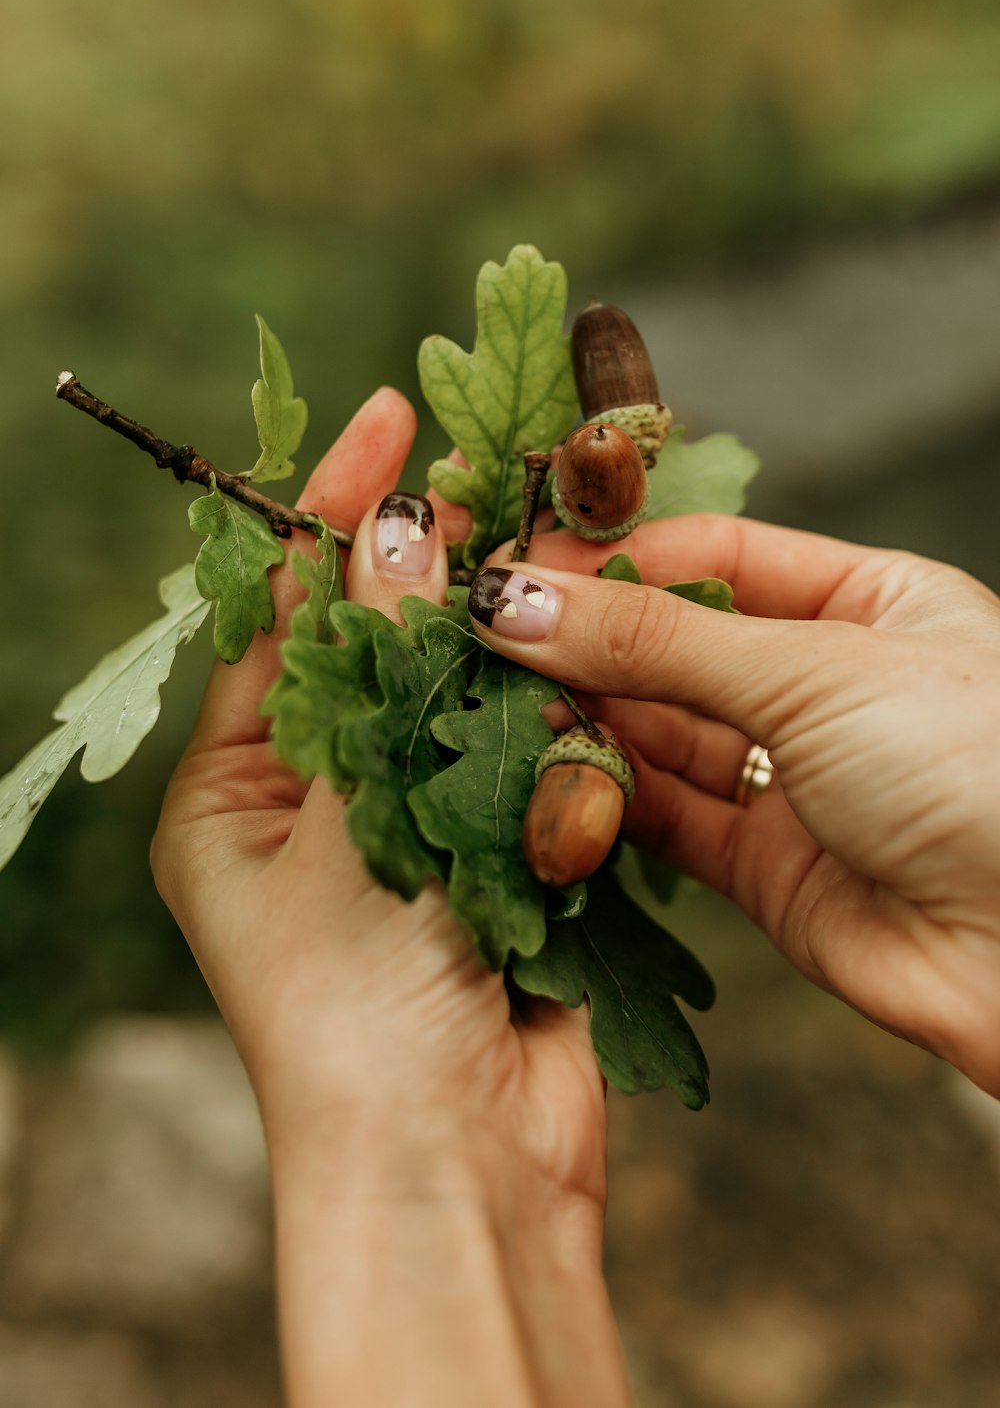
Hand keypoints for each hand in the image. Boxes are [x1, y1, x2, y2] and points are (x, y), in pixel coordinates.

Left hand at [151, 390, 628, 1407]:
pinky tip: (583, 646)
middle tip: (488, 466)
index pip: (283, 614)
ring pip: (467, 687)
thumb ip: (374, 671)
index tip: (392, 419)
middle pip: (381, 639)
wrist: (457, 1163)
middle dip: (432, 557)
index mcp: (240, 788)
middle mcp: (324, 798)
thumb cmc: (356, 1008)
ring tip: (547, 538)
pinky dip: (556, 703)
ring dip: (503, 627)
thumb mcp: (340, 818)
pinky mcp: (506, 854)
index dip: (332, 512)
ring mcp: (422, 824)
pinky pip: (532, 749)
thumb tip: (391, 528)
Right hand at [468, 515, 999, 1099]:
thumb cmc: (979, 768)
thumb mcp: (815, 670)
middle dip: (585, 639)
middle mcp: (827, 684)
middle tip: (485, 633)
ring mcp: (795, 778)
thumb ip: (657, 643)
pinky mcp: (765, 868)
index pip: (714, 557)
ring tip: (498, 700)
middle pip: (677, 646)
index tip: (520, 565)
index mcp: (870, 601)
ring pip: (660, 734)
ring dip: (583, 717)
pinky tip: (544, 772)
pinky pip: (663, 819)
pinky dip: (601, 798)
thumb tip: (520, 602)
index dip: (616, 556)